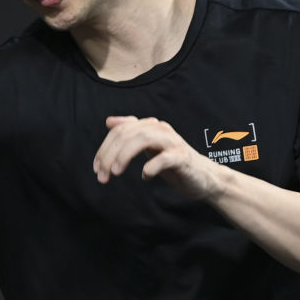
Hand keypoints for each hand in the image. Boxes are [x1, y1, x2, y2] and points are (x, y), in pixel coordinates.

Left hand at [92, 116, 222, 200]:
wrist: (204, 178)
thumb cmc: (172, 163)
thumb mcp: (148, 147)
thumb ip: (130, 134)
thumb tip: (109, 122)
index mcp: (150, 126)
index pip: (120, 130)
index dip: (104, 148)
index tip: (95, 167)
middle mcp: (160, 129)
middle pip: (127, 134)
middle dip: (109, 155)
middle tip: (101, 175)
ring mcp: (172, 142)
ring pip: (143, 139)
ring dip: (124, 156)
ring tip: (115, 172)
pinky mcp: (182, 157)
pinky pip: (163, 158)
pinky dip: (151, 167)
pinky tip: (145, 177)